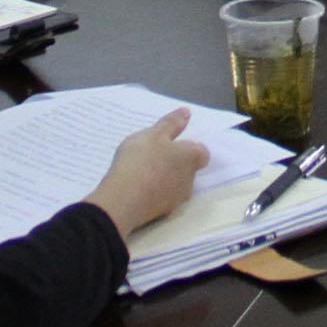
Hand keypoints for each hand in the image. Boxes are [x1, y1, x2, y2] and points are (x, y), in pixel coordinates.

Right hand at [82, 109, 208, 234]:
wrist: (124, 200)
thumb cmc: (141, 160)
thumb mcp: (153, 134)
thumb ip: (171, 124)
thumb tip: (187, 113)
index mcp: (192, 158)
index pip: (202, 153)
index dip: (189, 147)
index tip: (172, 144)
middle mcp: (190, 180)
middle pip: (188, 170)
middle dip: (175, 163)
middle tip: (153, 155)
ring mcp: (177, 200)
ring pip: (175, 185)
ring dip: (164, 178)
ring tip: (141, 171)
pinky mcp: (162, 213)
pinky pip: (160, 198)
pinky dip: (153, 192)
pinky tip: (136, 187)